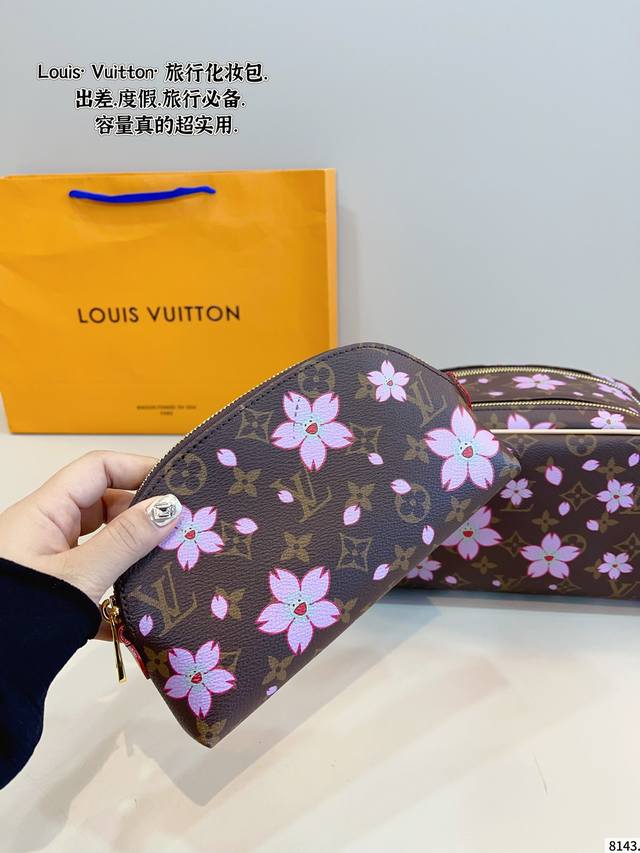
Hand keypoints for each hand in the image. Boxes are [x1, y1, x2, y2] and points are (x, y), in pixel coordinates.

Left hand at [0, 451, 180, 607]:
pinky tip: (138, 614)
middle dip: (142, 516)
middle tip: (180, 531)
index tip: (178, 485)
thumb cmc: (21, 619)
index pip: (98, 468)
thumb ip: (127, 540)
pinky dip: (116, 591)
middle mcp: (43, 530)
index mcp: (44, 512)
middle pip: (103, 504)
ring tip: (167, 567)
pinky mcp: (52, 592)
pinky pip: (92, 578)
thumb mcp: (81, 577)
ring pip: (100, 542)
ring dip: (132, 555)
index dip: (138, 468)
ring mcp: (46, 562)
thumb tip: (170, 506)